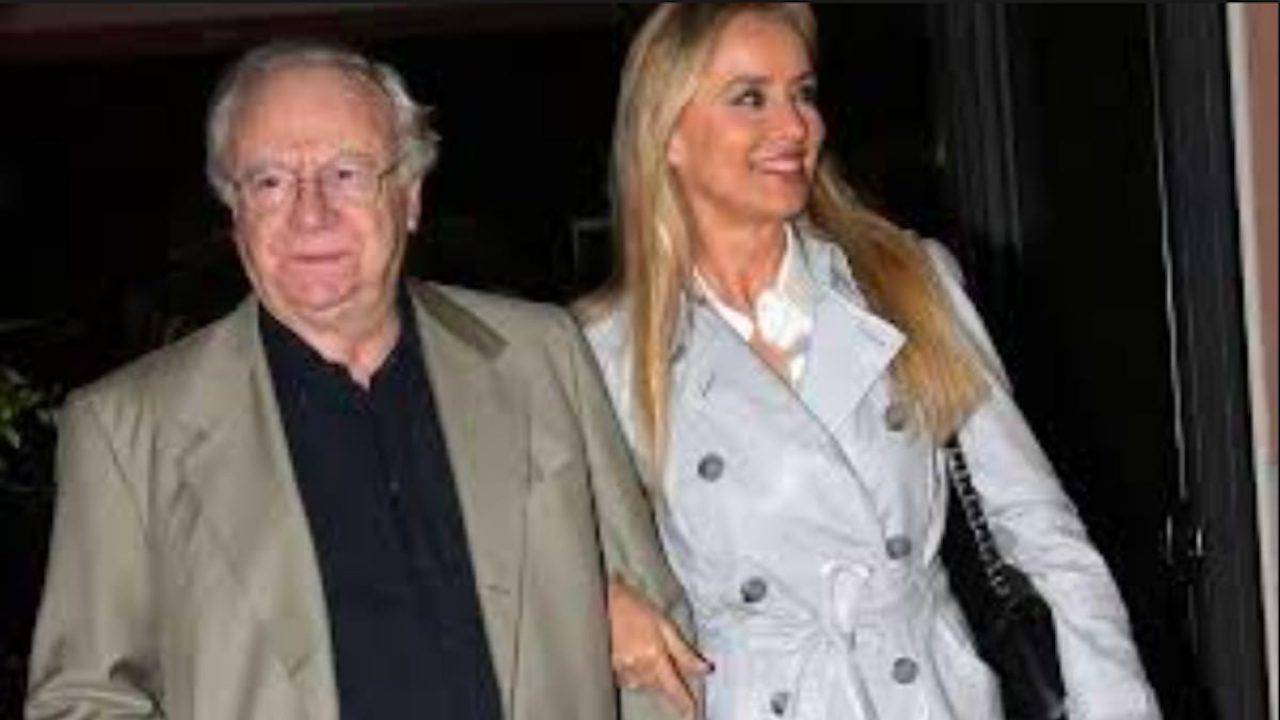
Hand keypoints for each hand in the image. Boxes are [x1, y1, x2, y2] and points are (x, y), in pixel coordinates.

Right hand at [608, 578, 710, 719]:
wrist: (602, 601)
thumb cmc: (634, 607)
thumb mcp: (664, 623)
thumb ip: (684, 651)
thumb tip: (705, 669)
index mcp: (654, 656)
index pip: (673, 688)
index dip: (684, 703)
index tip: (694, 715)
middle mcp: (637, 668)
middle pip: (658, 687)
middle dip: (666, 679)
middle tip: (662, 656)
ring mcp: (621, 671)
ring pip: (644, 684)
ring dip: (650, 675)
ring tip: (644, 648)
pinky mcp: (610, 670)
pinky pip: (629, 679)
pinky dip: (636, 672)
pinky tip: (632, 652)